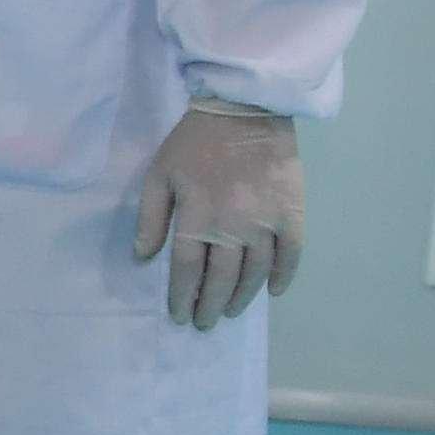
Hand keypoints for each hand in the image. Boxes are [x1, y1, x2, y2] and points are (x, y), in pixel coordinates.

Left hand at [134, 99, 304, 329]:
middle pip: (222, 278)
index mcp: (197, 218)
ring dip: (243, 297)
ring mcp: (267, 221)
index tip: (179, 315)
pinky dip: (284, 275)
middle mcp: (234, 227)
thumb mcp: (159, 176)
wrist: (245, 111)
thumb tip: (143, 258)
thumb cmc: (194, 143)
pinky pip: (292, 253)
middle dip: (210, 305)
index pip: (187, 270)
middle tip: (204, 323)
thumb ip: (150, 218)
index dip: (182, 296)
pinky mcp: (292, 212)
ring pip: (256, 272)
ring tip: (231, 311)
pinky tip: (273, 291)